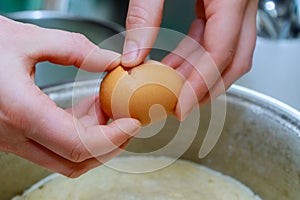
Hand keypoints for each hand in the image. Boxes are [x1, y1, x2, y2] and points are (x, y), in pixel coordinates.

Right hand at [0, 16, 140, 177]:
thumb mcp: (27, 38)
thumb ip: (74, 49)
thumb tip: (109, 61)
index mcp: (20, 112)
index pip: (80, 145)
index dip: (114, 138)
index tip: (133, 123)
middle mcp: (15, 135)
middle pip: (77, 160)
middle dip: (110, 143)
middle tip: (127, 119)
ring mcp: (14, 140)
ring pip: (66, 158)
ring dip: (95, 138)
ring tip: (106, 106)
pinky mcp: (15, 136)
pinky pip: (54, 146)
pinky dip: (78, 133)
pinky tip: (87, 109)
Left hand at [122, 0, 257, 119]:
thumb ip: (144, 14)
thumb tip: (133, 56)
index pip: (220, 53)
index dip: (200, 85)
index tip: (181, 107)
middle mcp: (242, 3)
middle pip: (234, 60)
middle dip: (209, 88)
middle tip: (183, 106)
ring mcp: (237, 4)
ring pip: (228, 51)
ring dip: (200, 72)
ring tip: (173, 88)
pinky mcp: (225, 3)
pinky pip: (217, 36)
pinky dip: (197, 54)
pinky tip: (178, 64)